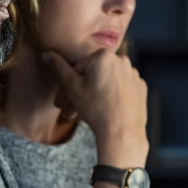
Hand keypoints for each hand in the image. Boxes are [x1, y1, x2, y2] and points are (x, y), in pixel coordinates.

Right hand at [43, 50, 148, 167]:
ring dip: (95, 94)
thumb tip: (47, 53)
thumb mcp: (73, 88)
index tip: (60, 103)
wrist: (122, 133)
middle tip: (69, 112)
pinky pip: (122, 89)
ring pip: (108, 82)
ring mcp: (134, 74)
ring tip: (86, 114)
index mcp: (104, 56)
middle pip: (94, 75)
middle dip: (80, 93)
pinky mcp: (141, 88)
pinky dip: (113, 97)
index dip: (66, 87)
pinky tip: (106, 110)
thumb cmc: (96, 110)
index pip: (78, 69)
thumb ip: (59, 68)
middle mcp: (122, 60)